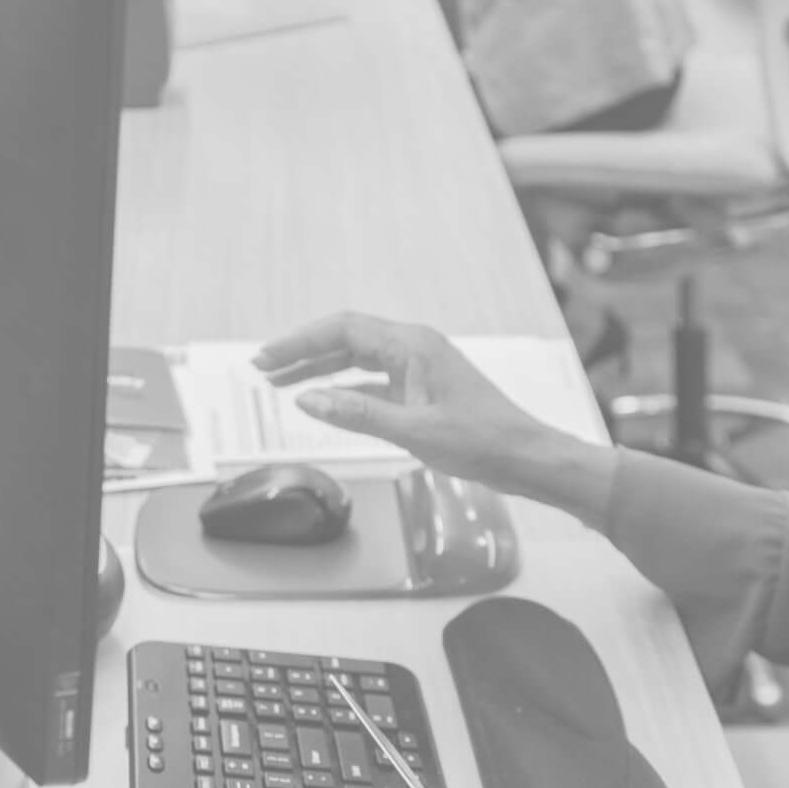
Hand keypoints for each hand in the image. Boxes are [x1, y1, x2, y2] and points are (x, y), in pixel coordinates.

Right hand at [254, 314, 590, 504]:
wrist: (527, 456)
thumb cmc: (481, 442)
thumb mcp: (415, 432)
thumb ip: (358, 414)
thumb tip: (307, 399)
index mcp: (411, 345)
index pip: (342, 330)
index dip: (299, 342)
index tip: (266, 358)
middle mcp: (412, 347)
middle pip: (345, 339)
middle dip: (302, 351)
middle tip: (262, 368)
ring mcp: (417, 366)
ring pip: (356, 358)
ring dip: (319, 369)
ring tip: (280, 382)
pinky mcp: (421, 387)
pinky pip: (372, 379)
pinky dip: (343, 387)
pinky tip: (322, 400)